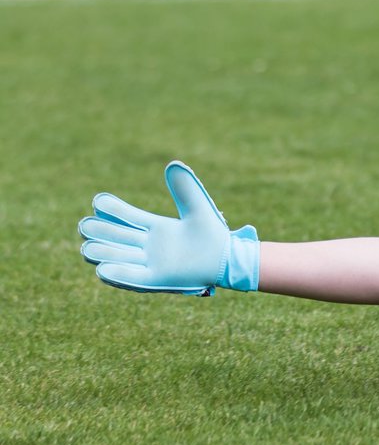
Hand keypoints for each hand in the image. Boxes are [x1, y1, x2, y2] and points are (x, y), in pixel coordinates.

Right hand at [79, 161, 259, 294]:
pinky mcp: (158, 280)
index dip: (114, 210)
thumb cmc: (214, 234)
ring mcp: (153, 263)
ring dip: (104, 253)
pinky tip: (101, 270)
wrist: (228, 258)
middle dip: (102, 233)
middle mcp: (151, 247)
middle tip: (84, 225)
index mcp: (158, 228)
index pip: (129, 217)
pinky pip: (134, 279)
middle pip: (119, 238)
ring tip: (86, 248)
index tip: (98, 201)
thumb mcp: (197, 207)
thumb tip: (174, 164)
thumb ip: (185, 189)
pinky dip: (119, 275)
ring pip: (121, 257)